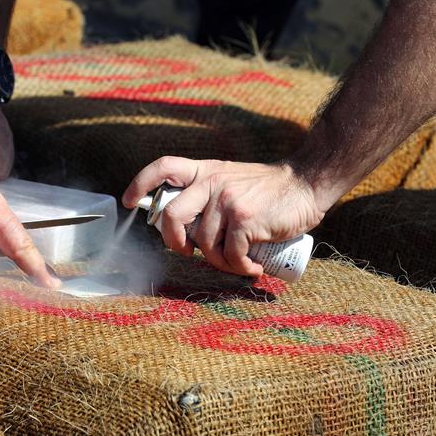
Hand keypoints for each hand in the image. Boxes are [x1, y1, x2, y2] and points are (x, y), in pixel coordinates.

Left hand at [122, 157, 324, 276]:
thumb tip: (183, 228)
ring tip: (238, 261)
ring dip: (220, 262)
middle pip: (172, 215)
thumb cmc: (267, 190)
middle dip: (174, 242)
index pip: (163, 167)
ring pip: (204, 243)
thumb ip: (207, 193)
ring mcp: (227, 200)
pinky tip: (253, 267)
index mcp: (204, 170)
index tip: (128, 202)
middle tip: (188, 252)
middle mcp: (211, 182)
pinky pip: (230, 254)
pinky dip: (241, 267)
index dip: (140, 184)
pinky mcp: (244, 219)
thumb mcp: (230, 179)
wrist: (306, 184)